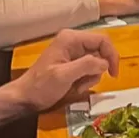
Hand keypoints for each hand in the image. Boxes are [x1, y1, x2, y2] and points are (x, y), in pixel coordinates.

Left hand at [0, 30, 118, 121]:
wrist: (25, 98)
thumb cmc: (41, 86)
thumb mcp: (64, 76)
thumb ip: (86, 65)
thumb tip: (105, 63)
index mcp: (71, 39)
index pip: (103, 40)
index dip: (112, 56)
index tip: (113, 74)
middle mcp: (74, 42)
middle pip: (101, 51)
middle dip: (98, 69)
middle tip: (87, 82)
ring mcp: (73, 52)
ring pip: (98, 62)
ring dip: (92, 77)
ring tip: (77, 86)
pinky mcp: (73, 63)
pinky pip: (90, 69)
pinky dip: (87, 80)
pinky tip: (75, 86)